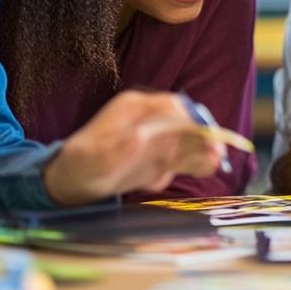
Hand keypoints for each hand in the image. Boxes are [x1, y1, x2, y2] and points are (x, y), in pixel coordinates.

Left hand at [45, 90, 224, 204]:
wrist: (73, 182)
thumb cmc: (80, 166)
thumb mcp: (92, 157)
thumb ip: (117, 148)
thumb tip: (141, 138)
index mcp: (133, 108)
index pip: (171, 106)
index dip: (191, 119)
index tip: (205, 134)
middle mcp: (149, 119)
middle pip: (186, 122)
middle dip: (204, 137)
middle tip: (217, 154)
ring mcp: (156, 137)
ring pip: (189, 141)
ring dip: (201, 153)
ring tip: (213, 165)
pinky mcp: (160, 155)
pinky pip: (183, 159)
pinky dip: (190, 167)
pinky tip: (177, 176)